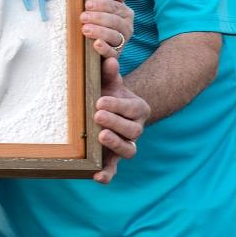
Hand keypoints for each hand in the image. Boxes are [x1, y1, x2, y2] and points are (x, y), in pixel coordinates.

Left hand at [80, 0, 133, 59]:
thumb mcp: (105, 9)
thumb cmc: (101, 22)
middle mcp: (127, 28)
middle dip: (98, 18)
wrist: (97, 47)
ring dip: (100, 32)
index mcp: (126, 14)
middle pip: (115, 21)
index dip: (101, 4)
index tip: (87, 4)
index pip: (116, 6)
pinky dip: (105, 49)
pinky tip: (96, 44)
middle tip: (82, 17)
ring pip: (114, 36)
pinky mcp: (115, 56)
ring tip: (85, 30)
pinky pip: (112, 53)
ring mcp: (122, 43)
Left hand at [92, 57, 149, 183]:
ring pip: (129, 149)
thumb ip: (109, 74)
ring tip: (100, 136)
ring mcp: (127, 145)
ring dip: (115, 144)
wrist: (108, 112)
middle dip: (115, 123)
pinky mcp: (114, 160)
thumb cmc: (108, 95)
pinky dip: (107, 174)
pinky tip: (97, 176)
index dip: (118, 106)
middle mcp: (136, 129)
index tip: (99, 101)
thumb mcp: (109, 84)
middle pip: (133, 130)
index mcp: (138, 109)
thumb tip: (109, 60)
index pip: (132, 109)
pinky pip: (114, 169)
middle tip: (97, 115)